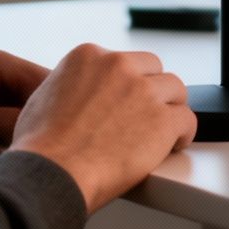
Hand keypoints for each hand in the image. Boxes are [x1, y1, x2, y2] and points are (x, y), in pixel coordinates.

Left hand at [0, 50, 50, 161]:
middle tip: (54, 146)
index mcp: (2, 66)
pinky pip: (19, 130)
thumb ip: (3, 120)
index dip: (60, 105)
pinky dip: (21, 142)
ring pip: (33, 118)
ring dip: (34, 134)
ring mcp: (0, 102)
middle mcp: (6, 81)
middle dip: (48, 122)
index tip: (68, 129)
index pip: (47, 81)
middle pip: (43, 101)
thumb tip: (39, 129)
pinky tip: (22, 155)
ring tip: (39, 152)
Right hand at [7, 44, 196, 213]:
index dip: (128, 84)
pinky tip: (174, 145)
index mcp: (89, 56)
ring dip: (170, 110)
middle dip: (153, 91)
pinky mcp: (163, 120)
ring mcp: (143, 91)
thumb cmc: (41, 146)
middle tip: (147, 115)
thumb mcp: (45, 95)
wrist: (51, 172)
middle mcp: (119, 66)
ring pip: (175, 90)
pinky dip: (183, 134)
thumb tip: (80, 96)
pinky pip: (188, 120)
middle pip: (154, 70)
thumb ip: (72, 85)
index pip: (124, 61)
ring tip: (164, 131)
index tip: (127, 102)